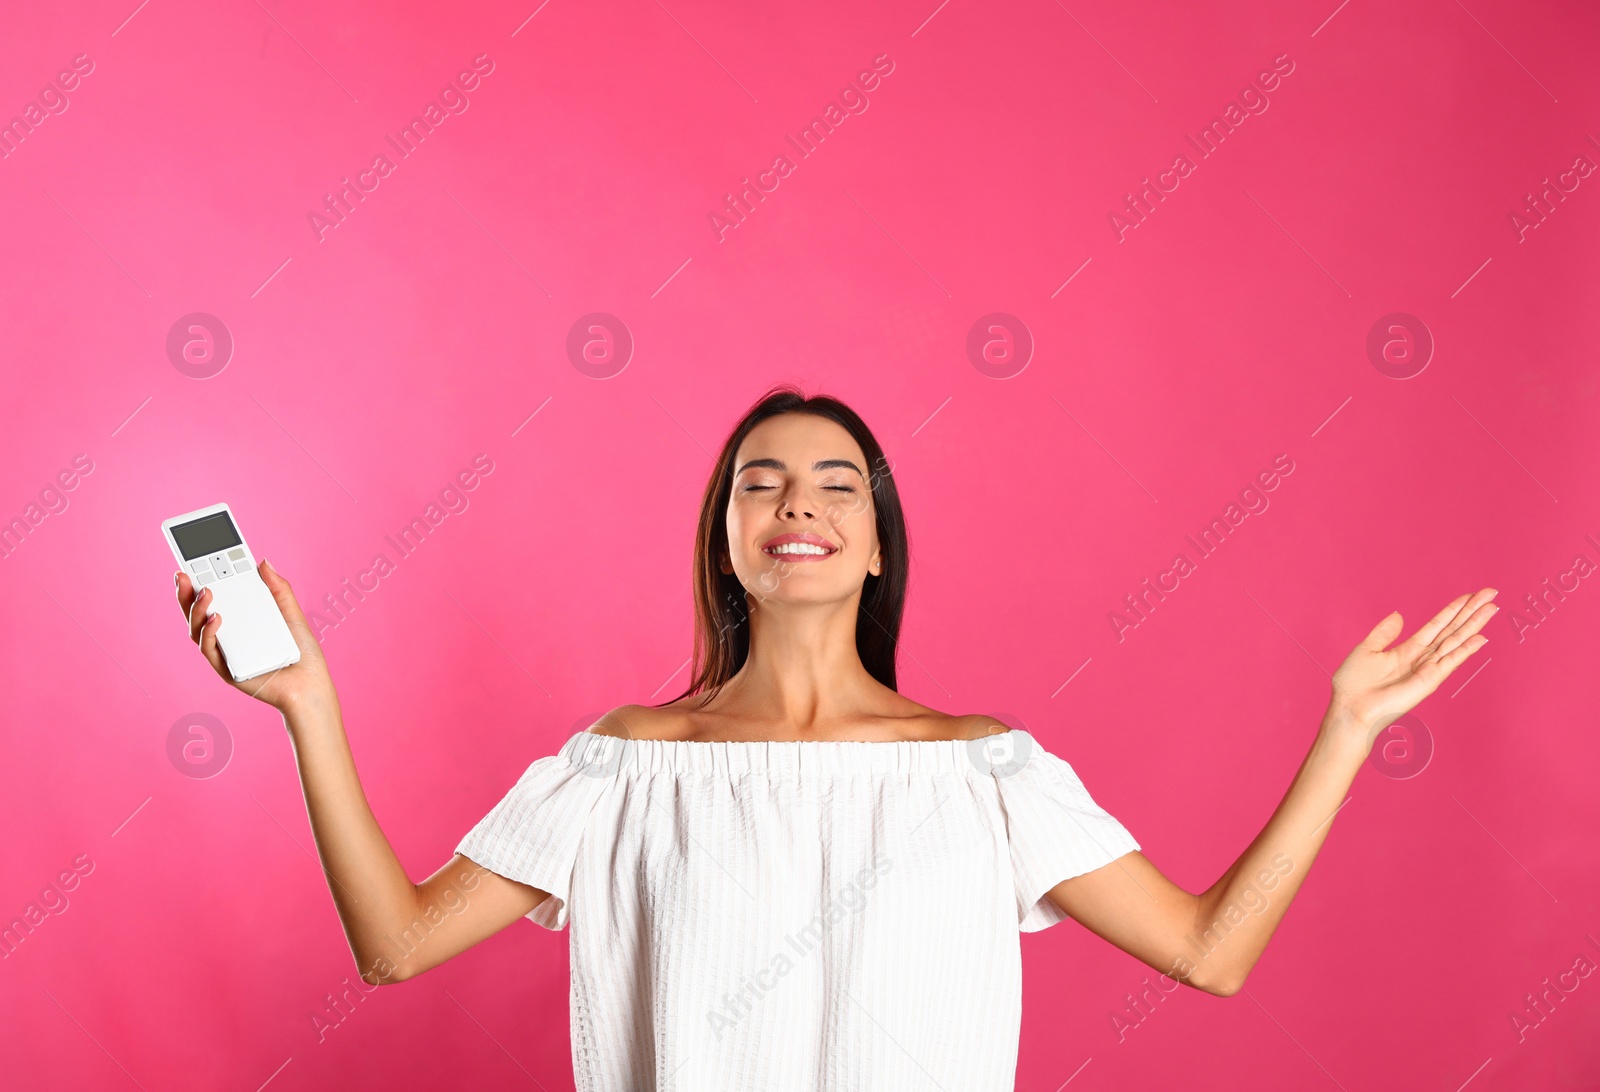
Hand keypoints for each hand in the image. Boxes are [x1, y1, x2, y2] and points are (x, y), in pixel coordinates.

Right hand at [175, 559, 334, 712]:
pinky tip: (217, 618)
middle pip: (198, 613)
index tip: (191, 562)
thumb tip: (263, 562)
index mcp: (240, 621)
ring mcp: (225, 652)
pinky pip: (209, 649)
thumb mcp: (291, 613)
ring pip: (198, 629)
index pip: (214, 599)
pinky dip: (209, 632)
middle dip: (187, 593)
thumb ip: (278, 589)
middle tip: (183, 573)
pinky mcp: (225, 669)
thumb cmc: (301, 651)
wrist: (309, 684)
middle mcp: (228, 636)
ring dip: (197, 609)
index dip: (199, 582)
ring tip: (206, 591)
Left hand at [1327, 588, 1496, 746]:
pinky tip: (1481, 638)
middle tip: (1490, 592)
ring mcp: (1428, 669)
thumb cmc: (1354, 685)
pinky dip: (1466, 650)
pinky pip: (1450, 661)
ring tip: (1492, 608)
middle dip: (1471, 612)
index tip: (1471, 595)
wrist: (1350, 708)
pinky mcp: (1429, 681)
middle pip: (1452, 630)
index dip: (1453, 610)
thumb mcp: (1367, 649)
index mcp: (1408, 649)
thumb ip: (1385, 632)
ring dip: (1474, 624)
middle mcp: (1422, 658)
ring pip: (1456, 641)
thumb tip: (1399, 614)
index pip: (1437, 625)